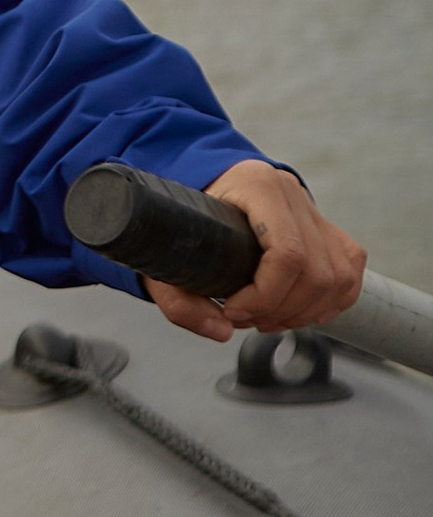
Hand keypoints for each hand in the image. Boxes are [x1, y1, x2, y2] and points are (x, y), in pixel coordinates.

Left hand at [144, 161, 366, 344]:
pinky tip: (297, 312)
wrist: (199, 186)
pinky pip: (349, 273)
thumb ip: (182, 302)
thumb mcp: (166, 256)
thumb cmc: (184, 219)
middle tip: (246, 319)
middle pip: (316, 272)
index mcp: (257, 185)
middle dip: (282, 309)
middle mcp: (292, 193)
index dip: (265, 295)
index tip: (233, 310)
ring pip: (338, 277)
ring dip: (306, 312)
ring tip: (266, 318)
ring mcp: (313, 210)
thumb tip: (221, 331)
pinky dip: (330, 303)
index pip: (287, 252)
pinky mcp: (326, 230)